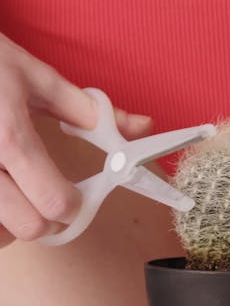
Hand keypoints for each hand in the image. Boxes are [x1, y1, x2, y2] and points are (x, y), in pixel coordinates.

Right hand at [0, 33, 151, 246]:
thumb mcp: (36, 76)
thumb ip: (89, 110)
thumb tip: (141, 126)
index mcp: (9, 137)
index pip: (54, 203)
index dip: (74, 206)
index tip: (76, 196)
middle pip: (29, 228)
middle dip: (48, 220)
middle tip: (51, 200)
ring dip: (13, 225)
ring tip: (18, 196)